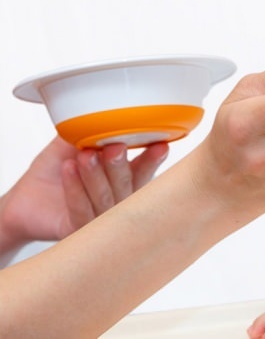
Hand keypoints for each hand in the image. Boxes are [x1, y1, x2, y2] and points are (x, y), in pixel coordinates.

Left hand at [0, 137, 167, 253]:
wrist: (24, 199)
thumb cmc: (52, 174)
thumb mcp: (70, 145)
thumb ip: (89, 132)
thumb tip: (105, 114)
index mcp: (121, 178)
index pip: (143, 171)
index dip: (153, 159)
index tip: (160, 144)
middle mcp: (116, 199)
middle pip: (127, 186)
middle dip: (121, 165)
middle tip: (115, 147)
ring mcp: (100, 218)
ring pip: (106, 198)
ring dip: (96, 175)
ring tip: (85, 155)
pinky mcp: (78, 230)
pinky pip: (82, 210)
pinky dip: (75, 189)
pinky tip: (69, 170)